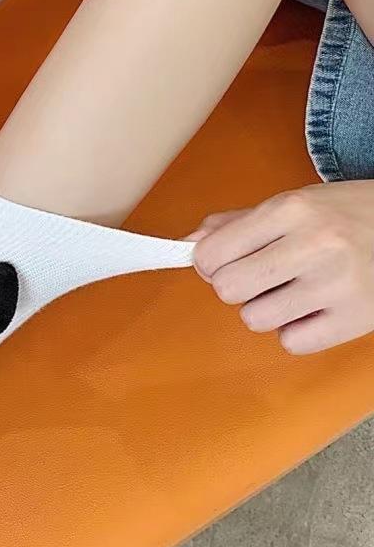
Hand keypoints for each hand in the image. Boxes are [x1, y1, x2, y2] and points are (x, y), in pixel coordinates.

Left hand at [190, 181, 373, 354]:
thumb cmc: (344, 215)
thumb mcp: (291, 204)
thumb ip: (236, 224)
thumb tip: (190, 245)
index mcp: (291, 209)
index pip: (212, 253)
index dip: (208, 263)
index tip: (222, 262)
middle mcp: (314, 244)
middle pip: (228, 288)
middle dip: (234, 285)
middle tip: (258, 277)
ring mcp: (338, 284)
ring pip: (255, 319)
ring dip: (264, 309)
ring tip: (290, 291)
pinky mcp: (357, 318)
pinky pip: (292, 342)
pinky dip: (296, 331)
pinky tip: (313, 309)